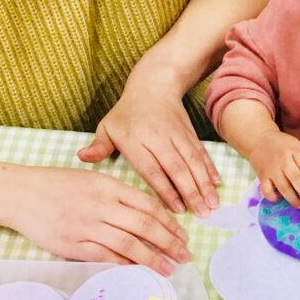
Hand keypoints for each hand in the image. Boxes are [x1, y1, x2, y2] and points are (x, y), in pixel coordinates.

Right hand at [5, 165, 191, 275]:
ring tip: (168, 268)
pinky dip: (123, 264)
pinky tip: (138, 271)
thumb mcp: (90, 179)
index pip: (148, 205)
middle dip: (169, 242)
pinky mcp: (71, 244)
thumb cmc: (55, 185)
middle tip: (185, 255)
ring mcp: (86, 225)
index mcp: (108, 186)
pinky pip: (104, 256)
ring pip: (128, 244)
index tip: (183, 235)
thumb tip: (146, 214)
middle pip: (144, 226)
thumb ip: (117, 195)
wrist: (17, 193)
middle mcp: (100, 205)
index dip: (169, 222)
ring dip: (151, 258)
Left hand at [78, 75, 220, 217]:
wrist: (154, 85)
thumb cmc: (127, 113)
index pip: (153, 170)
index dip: (166, 190)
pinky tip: (217, 184)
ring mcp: (178, 136)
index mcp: (136, 141)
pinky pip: (202, 153)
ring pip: (194, 162)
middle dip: (192, 192)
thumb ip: (99, 146)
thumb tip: (82, 157)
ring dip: (204, 184)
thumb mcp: (108, 126)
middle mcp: (160, 139)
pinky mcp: (190, 134)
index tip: (177, 209)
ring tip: (213, 204)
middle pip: (178, 169)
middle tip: (202, 214)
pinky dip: (210, 169)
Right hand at [248, 131, 299, 207]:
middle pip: (295, 178)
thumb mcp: (296, 146)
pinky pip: (267, 190)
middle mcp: (283, 160)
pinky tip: (278, 198)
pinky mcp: (262, 176)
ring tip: (298, 204)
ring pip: (283, 187)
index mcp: (293, 151)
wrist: (259, 140)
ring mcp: (272, 169)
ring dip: (292, 198)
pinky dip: (272, 197)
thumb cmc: (281, 144)